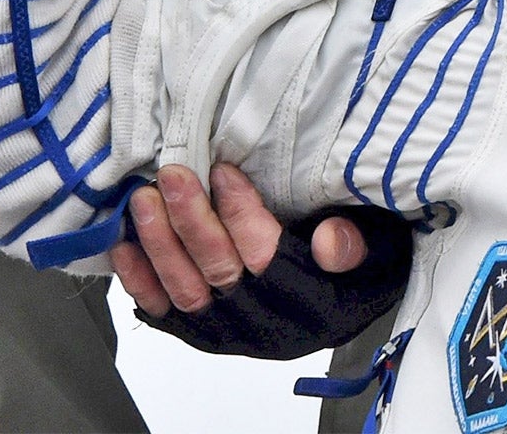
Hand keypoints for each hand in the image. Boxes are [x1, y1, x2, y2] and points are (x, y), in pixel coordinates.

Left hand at [111, 163, 366, 315]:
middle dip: (190, 222)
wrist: (353, 301)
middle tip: (171, 176)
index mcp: (318, 306)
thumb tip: (331, 241)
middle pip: (220, 275)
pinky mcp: (208, 335)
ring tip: (144, 201)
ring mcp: (235, 336)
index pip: (268, 259)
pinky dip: (141, 282)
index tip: (223, 170)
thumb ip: (360, 241)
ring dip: (160, 247)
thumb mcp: (382, 245)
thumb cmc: (367, 263)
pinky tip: (125, 248)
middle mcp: (271, 330)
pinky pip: (167, 313)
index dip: (241, 214)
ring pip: (187, 294)